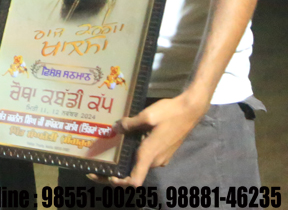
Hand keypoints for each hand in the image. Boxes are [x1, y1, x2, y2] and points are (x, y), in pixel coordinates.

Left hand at [88, 93, 206, 185]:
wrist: (191, 110)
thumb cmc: (170, 114)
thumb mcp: (147, 116)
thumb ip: (129, 124)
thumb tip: (115, 128)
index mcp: (150, 155)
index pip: (135, 181)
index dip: (120, 183)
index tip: (108, 176)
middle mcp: (156, 160)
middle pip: (135, 171)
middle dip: (119, 167)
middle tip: (102, 157)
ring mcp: (162, 157)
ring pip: (140, 162)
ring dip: (128, 157)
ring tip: (112, 145)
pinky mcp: (165, 151)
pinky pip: (147, 155)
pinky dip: (136, 151)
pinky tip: (128, 138)